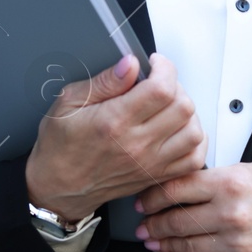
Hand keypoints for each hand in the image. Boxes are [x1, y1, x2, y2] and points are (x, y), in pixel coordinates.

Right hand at [25, 52, 206, 223]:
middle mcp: (137, 144)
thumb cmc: (60, 147)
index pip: (161, 89)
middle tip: (158, 83)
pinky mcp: (156, 176)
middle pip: (183, 107)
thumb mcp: (68, 102)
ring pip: (193, 132)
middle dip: (175, 86)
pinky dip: (194, 142)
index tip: (154, 64)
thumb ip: (104, 82)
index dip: (164, 68)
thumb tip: (130, 65)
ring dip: (186, 113)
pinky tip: (178, 130)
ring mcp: (150, 163)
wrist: (57, 187)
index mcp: (115, 122)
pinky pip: (193, 159)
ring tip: (168, 106)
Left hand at [134, 162, 251, 251]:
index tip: (143, 200)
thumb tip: (180, 184)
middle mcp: (230, 214)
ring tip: (151, 242)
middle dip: (152, 223)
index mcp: (230, 183)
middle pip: (175, 219)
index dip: (152, 196)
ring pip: (183, 246)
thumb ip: (215, 177)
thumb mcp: (251, 171)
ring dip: (161, 245)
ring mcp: (233, 245)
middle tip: (143, 224)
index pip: (176, 189)